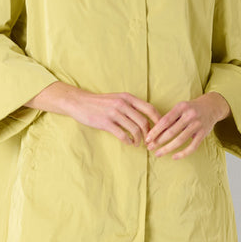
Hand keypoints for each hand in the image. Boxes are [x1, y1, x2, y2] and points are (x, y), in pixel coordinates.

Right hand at [28, 82, 159, 145]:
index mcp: (128, 97)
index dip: (158, 121)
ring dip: (139, 139)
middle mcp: (123, 104)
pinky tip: (129, 143)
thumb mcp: (118, 99)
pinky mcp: (106, 122)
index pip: (150, 108)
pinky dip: (129, 141)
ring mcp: (114, 113)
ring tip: (138, 143)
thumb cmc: (101, 103)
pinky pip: (123, 134)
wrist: (80, 102)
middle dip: (149, 134)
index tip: (160, 130)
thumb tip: (147, 120)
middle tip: (149, 141)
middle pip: (144, 121)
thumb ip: (131, 106)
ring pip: (135, 129)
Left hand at [145, 93, 230, 158]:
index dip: (155, 131)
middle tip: (149, 148)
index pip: (165, 121)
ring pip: (180, 140)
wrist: (212, 106)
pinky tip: (174, 157)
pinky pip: (192, 147)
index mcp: (181, 107)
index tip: (147, 139)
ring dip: (167, 149)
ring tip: (158, 154)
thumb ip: (170, 118)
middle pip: (171, 132)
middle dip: (158, 141)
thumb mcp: (180, 108)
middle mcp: (190, 115)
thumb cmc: (191, 108)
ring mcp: (197, 125)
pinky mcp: (203, 133)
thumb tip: (153, 132)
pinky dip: (183, 153)